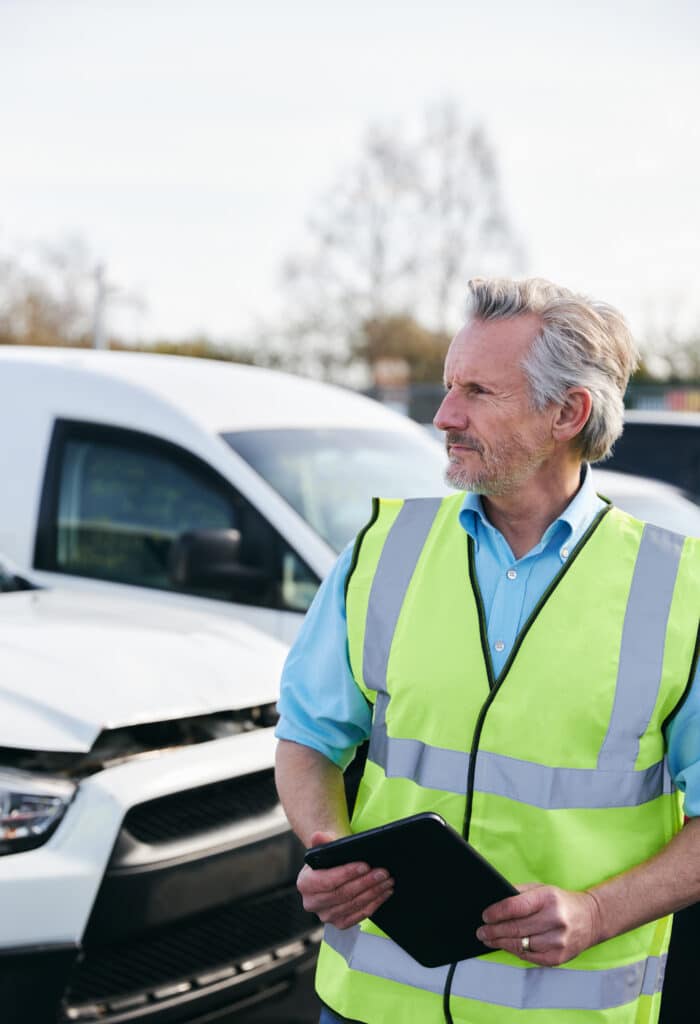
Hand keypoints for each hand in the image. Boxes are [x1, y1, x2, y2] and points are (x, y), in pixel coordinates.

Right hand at [297, 831, 394, 929]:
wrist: (333, 871)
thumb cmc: (330, 858)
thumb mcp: (326, 846)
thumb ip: (322, 840)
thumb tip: (318, 836)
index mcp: (305, 883)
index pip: (327, 881)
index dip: (346, 874)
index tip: (365, 866)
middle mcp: (312, 903)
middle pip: (342, 895)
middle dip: (365, 883)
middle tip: (382, 873)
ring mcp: (325, 915)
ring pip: (353, 905)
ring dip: (373, 893)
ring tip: (387, 881)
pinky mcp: (339, 923)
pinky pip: (359, 916)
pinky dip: (374, 904)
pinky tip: (384, 893)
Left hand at [476, 884, 602, 965]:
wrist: (591, 919)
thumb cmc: (560, 902)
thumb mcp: (541, 889)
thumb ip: (519, 893)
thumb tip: (495, 902)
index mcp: (548, 898)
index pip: (515, 906)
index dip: (497, 913)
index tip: (485, 916)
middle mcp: (554, 919)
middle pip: (516, 928)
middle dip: (493, 931)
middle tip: (481, 931)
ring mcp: (558, 941)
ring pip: (521, 945)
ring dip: (501, 943)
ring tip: (489, 939)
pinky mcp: (559, 957)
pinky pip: (530, 957)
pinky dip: (516, 952)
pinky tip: (507, 946)